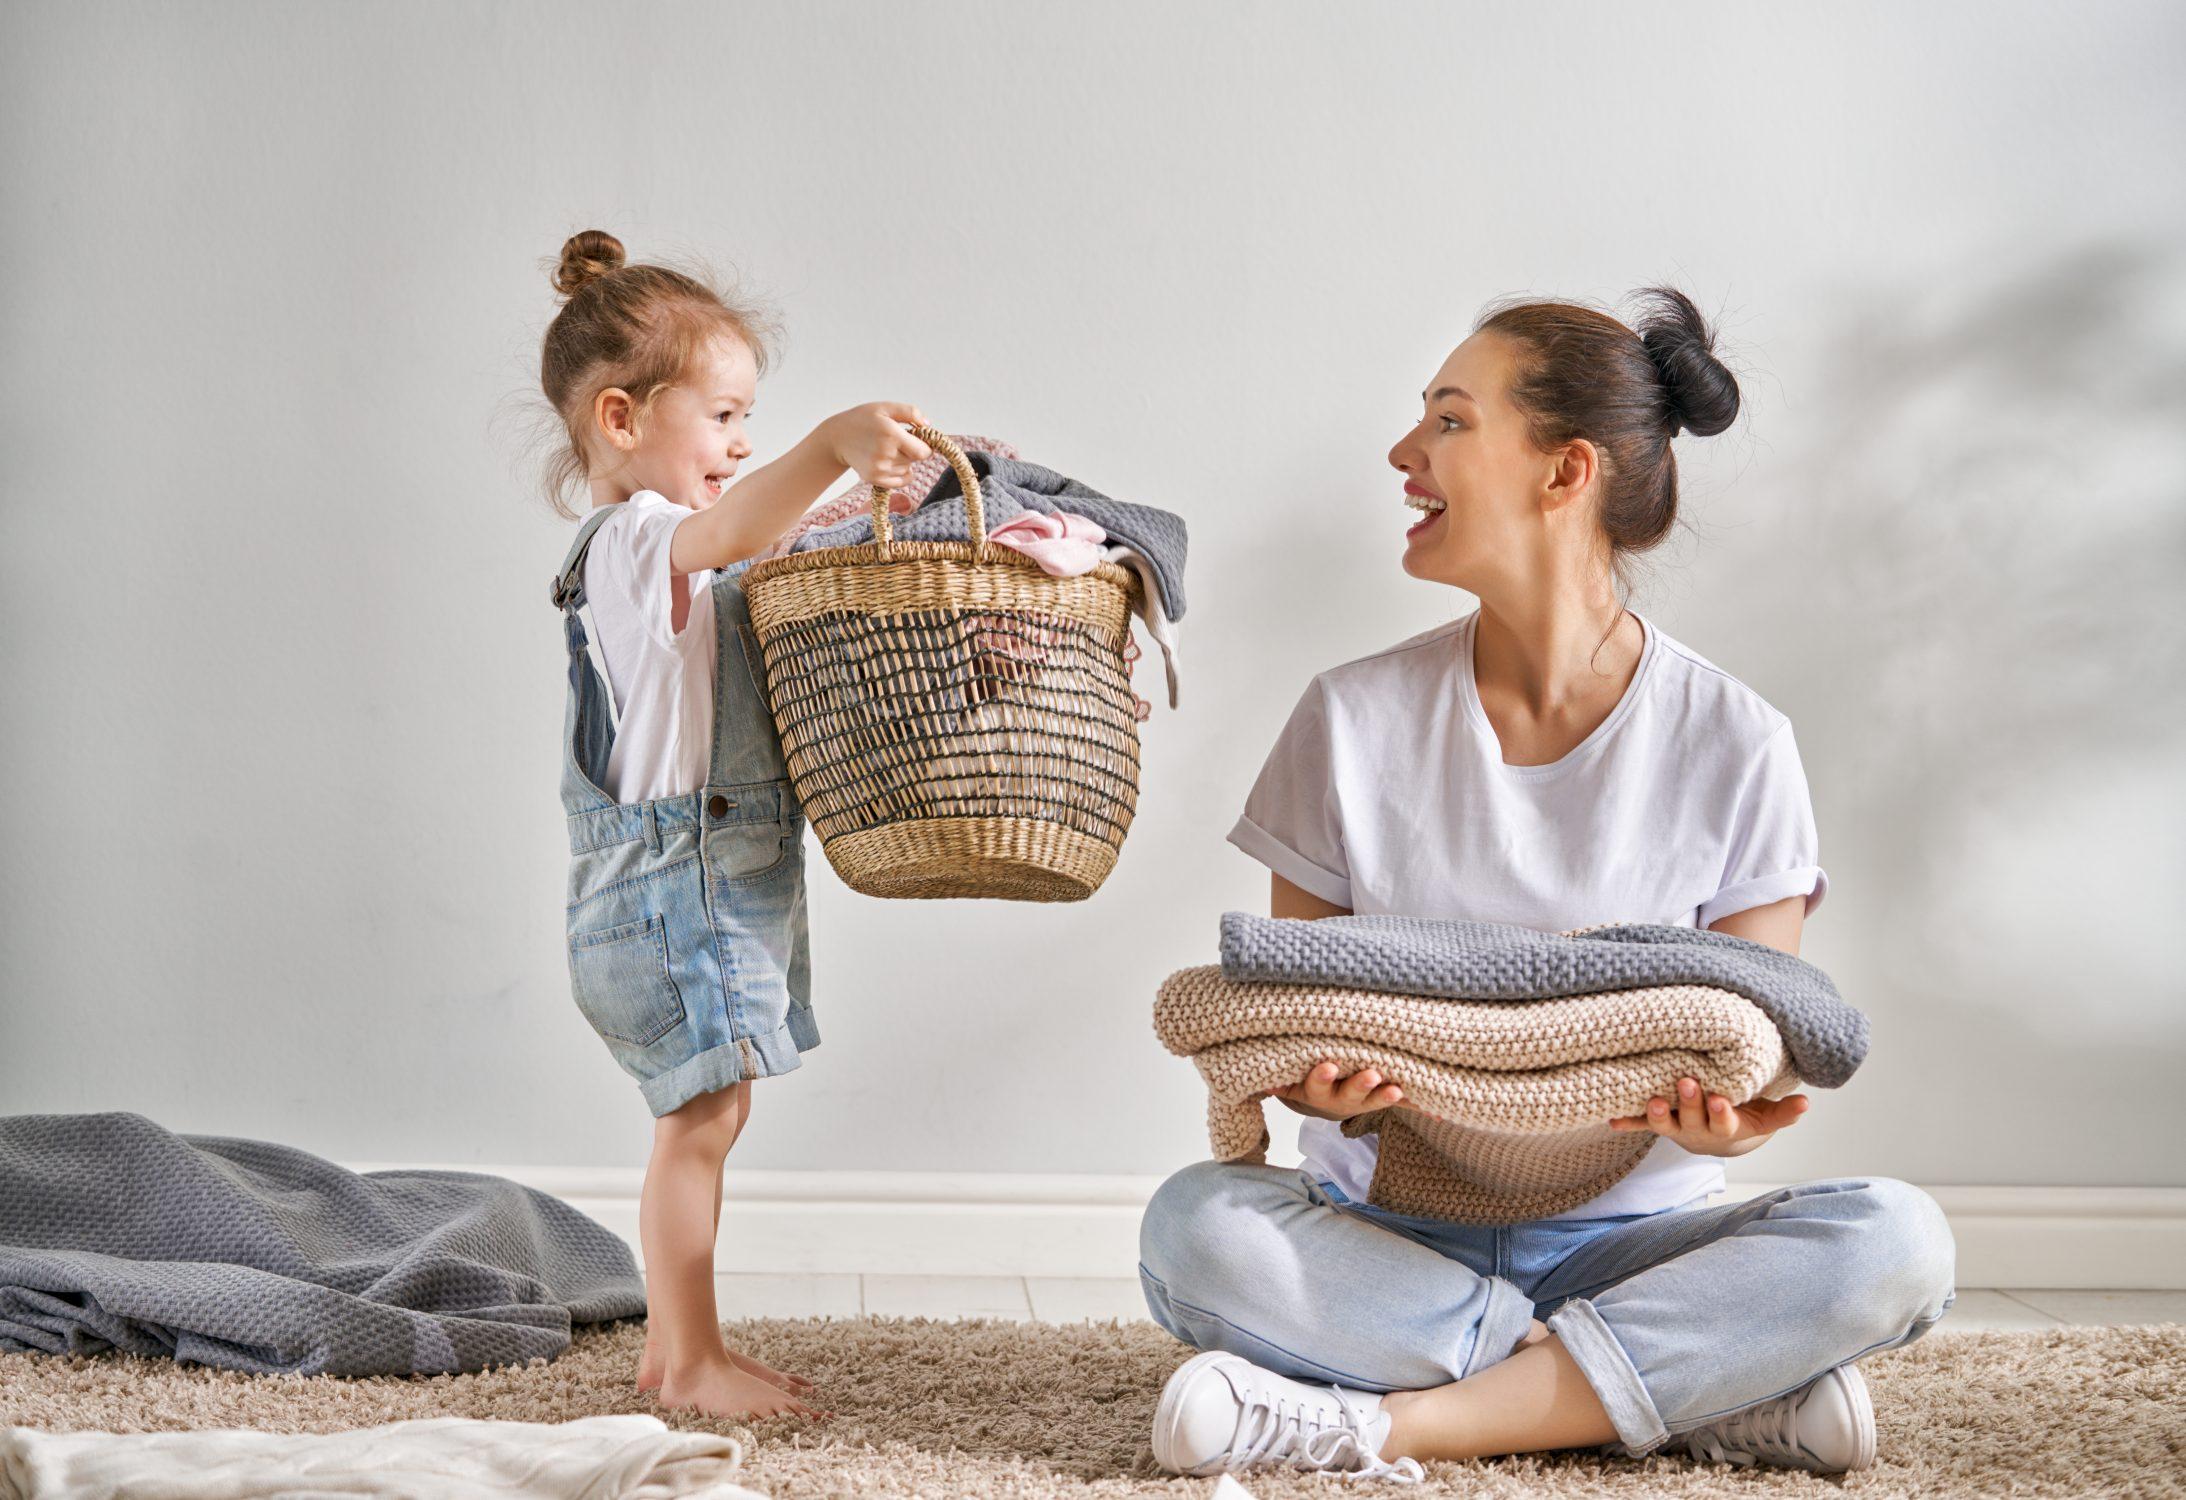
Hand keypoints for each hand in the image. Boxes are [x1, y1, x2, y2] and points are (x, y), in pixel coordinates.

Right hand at [822, 402, 929, 491]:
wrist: (837, 438)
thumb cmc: (863, 420)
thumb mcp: (885, 407)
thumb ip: (910, 412)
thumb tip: (928, 425)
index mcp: (891, 434)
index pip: (923, 452)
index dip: (925, 446)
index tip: (918, 439)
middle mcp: (885, 454)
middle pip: (915, 460)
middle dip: (911, 450)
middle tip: (895, 440)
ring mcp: (879, 469)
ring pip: (907, 469)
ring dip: (903, 461)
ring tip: (885, 449)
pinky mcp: (874, 479)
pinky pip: (901, 481)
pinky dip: (900, 473)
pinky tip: (888, 461)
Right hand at [1258, 1060, 1430, 1122]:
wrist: (1318, 1099)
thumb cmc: (1299, 1078)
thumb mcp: (1285, 1077)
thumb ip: (1275, 1075)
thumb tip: (1255, 1073)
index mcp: (1315, 1091)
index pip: (1315, 1083)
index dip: (1321, 1077)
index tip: (1328, 1066)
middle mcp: (1339, 1099)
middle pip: (1349, 1094)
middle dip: (1361, 1085)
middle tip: (1372, 1075)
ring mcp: (1362, 1101)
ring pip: (1375, 1099)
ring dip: (1387, 1096)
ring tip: (1397, 1089)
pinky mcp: (1381, 1099)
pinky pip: (1402, 1104)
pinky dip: (1420, 1106)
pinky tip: (1438, 1111)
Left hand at [1609, 1076, 1809, 1156]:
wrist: (1721, 1139)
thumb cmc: (1746, 1119)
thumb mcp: (1766, 1118)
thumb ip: (1783, 1113)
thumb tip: (1806, 1103)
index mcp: (1725, 1128)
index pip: (1724, 1122)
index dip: (1720, 1113)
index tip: (1719, 1100)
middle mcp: (1697, 1130)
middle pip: (1692, 1120)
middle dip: (1689, 1102)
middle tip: (1686, 1083)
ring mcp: (1676, 1127)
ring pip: (1664, 1124)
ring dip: (1656, 1114)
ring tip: (1652, 1100)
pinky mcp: (1659, 1123)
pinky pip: (1640, 1125)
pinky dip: (1627, 1123)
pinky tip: (1612, 1120)